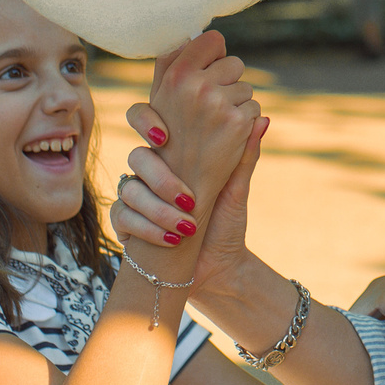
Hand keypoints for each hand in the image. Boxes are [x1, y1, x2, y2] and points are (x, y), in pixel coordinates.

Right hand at [112, 114, 265, 291]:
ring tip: (188, 226)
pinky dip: (148, 229)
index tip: (165, 137)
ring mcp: (135, 197)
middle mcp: (151, 173)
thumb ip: (244, 154)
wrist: (219, 267)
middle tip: (188, 199)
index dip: (146, 121)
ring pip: (128, 189)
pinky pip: (121, 217)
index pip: (148, 124)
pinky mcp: (126, 223)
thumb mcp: (237, 188)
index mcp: (174, 157)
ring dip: (158, 209)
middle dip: (161, 178)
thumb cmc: (227, 223)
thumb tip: (263, 117)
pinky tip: (172, 240)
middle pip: (137, 157)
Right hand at [145, 32, 258, 200]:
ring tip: (215, 127)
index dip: (215, 52)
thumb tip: (191, 34)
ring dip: (237, 104)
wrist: (182, 188)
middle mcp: (197, 86)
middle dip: (228, 82)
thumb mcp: (158, 101)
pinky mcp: (237, 123)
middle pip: (234, 63)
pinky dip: (246, 124)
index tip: (210, 66)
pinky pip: (255, 109)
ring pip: (246, 88)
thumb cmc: (168, 141)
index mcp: (176, 75)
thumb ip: (171, 65)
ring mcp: (218, 104)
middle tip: (209, 107)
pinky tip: (227, 139)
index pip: (211, 39)